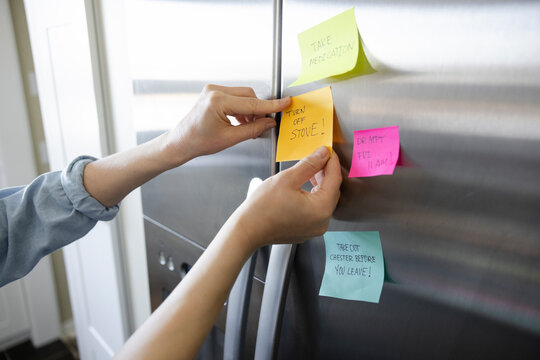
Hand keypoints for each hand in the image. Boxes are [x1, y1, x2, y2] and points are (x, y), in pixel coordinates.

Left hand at [164, 85, 290, 163]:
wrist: (181, 142)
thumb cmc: (199, 142)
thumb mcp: (230, 138)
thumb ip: (253, 129)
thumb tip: (269, 122)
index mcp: (218, 101)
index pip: (252, 103)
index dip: (271, 105)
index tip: (285, 103)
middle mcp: (214, 91)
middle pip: (249, 95)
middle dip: (259, 109)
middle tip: (265, 124)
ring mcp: (213, 90)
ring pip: (243, 96)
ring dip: (250, 110)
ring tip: (249, 126)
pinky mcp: (213, 93)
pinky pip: (235, 97)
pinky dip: (242, 109)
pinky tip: (241, 122)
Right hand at [234, 146, 341, 248]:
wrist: (248, 229)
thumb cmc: (263, 208)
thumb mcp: (288, 178)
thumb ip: (309, 164)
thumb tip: (323, 154)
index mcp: (321, 209)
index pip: (335, 179)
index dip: (332, 162)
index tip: (327, 151)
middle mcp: (322, 222)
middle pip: (331, 191)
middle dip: (326, 172)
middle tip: (318, 157)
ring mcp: (314, 228)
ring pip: (324, 200)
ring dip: (320, 184)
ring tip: (310, 170)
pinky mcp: (306, 230)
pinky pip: (316, 210)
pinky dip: (313, 196)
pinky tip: (304, 186)